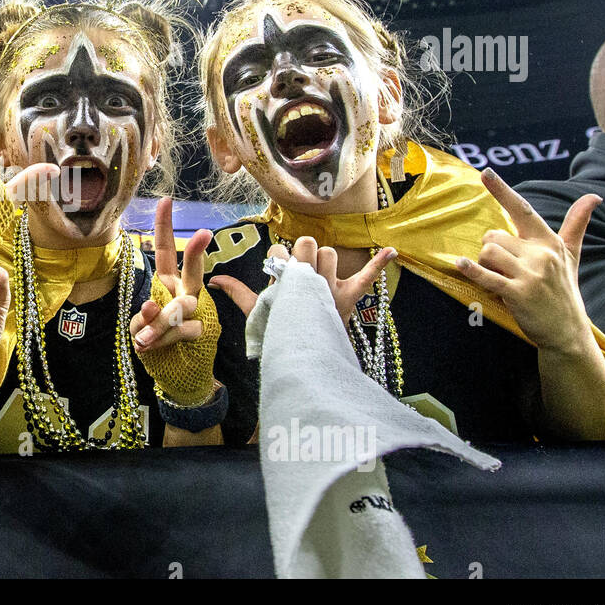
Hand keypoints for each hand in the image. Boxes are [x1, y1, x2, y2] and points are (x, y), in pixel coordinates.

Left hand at [131, 197, 210, 353]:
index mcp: (168, 285)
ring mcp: (198, 312)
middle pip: (192, 269)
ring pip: (182, 306)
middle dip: (197, 251)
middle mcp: (185, 293)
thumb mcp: (141, 330)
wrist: (180, 378)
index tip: (165, 200)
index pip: (167, 252)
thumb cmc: (159, 347)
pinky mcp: (204, 331)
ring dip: (160, 323)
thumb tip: (151, 307)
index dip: (165, 227)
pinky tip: (150, 347)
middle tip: (203, 234)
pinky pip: (183, 329)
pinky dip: (164, 339)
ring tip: (142, 340)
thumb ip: (144, 318)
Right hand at [207, 237, 394, 323]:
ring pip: (331, 254)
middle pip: (307, 245)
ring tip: (320, 278)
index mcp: (286, 282)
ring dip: (327, 263)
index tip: (276, 272)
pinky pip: (368, 277)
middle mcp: (309, 280)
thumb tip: (213, 280)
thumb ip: (237, 292)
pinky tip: (391, 250)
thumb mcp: (256, 312)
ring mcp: (331, 287)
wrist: (305, 359)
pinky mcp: (351, 296)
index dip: (278, 258)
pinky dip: (379, 264)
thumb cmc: (279, 332)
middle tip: (300, 271)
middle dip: (303, 253)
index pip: (279, 251)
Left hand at [456, 167, 599, 352]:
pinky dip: (472, 270)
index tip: (485, 172)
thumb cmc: (564, 289)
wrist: (567, 330)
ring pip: (487, 252)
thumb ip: (576, 224)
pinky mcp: (519, 293)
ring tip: (500, 279)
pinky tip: (460, 264)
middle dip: (490, 251)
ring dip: (484, 265)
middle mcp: (541, 253)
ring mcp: (530, 274)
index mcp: (549, 241)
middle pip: (493, 236)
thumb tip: (594, 196)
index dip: (502, 191)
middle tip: (504, 270)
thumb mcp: (571, 255)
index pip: (523, 210)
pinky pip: (487, 275)